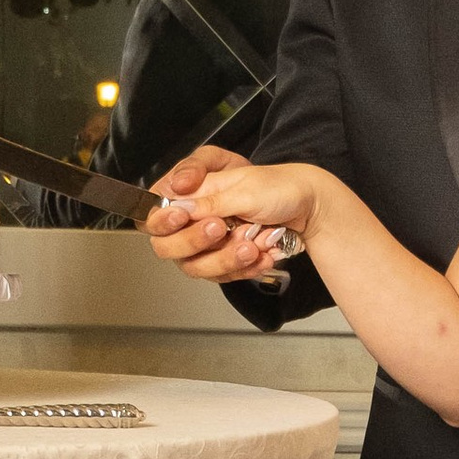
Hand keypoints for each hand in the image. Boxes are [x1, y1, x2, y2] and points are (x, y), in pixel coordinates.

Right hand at [146, 150, 323, 283]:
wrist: (306, 206)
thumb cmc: (274, 185)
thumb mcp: (241, 182)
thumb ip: (207, 196)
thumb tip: (178, 200)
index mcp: (186, 196)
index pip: (152, 216)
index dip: (161, 220)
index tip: (182, 215)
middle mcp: (191, 223)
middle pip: (168, 247)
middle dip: (195, 240)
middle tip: (220, 227)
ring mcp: (207, 246)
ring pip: (196, 267)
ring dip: (225, 258)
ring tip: (252, 245)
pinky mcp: (224, 262)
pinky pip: (223, 276)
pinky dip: (245, 267)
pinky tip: (263, 255)